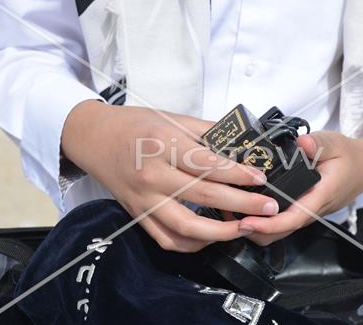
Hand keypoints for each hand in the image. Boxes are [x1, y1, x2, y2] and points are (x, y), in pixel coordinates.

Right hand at [62, 100, 279, 251]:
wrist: (94, 138)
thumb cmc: (135, 125)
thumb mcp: (172, 119)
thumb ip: (207, 133)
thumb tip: (241, 145)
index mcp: (163, 145)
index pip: (208, 164)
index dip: (238, 174)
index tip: (261, 179)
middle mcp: (152, 175)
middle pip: (203, 195)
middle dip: (242, 203)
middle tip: (268, 207)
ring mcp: (143, 199)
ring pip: (185, 226)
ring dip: (220, 232)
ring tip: (245, 227)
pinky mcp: (138, 215)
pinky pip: (167, 239)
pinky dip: (192, 243)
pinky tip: (212, 237)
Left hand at [239, 131, 362, 245]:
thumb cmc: (348, 156)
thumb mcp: (333, 143)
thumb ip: (317, 143)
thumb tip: (301, 143)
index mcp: (320, 197)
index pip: (293, 218)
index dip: (269, 224)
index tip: (247, 223)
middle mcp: (311, 210)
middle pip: (281, 232)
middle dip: (255, 231)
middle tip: (230, 219)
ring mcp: (306, 212)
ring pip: (280, 231)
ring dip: (257, 228)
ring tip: (232, 215)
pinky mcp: (302, 210)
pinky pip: (282, 222)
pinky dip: (263, 221)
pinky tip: (246, 209)